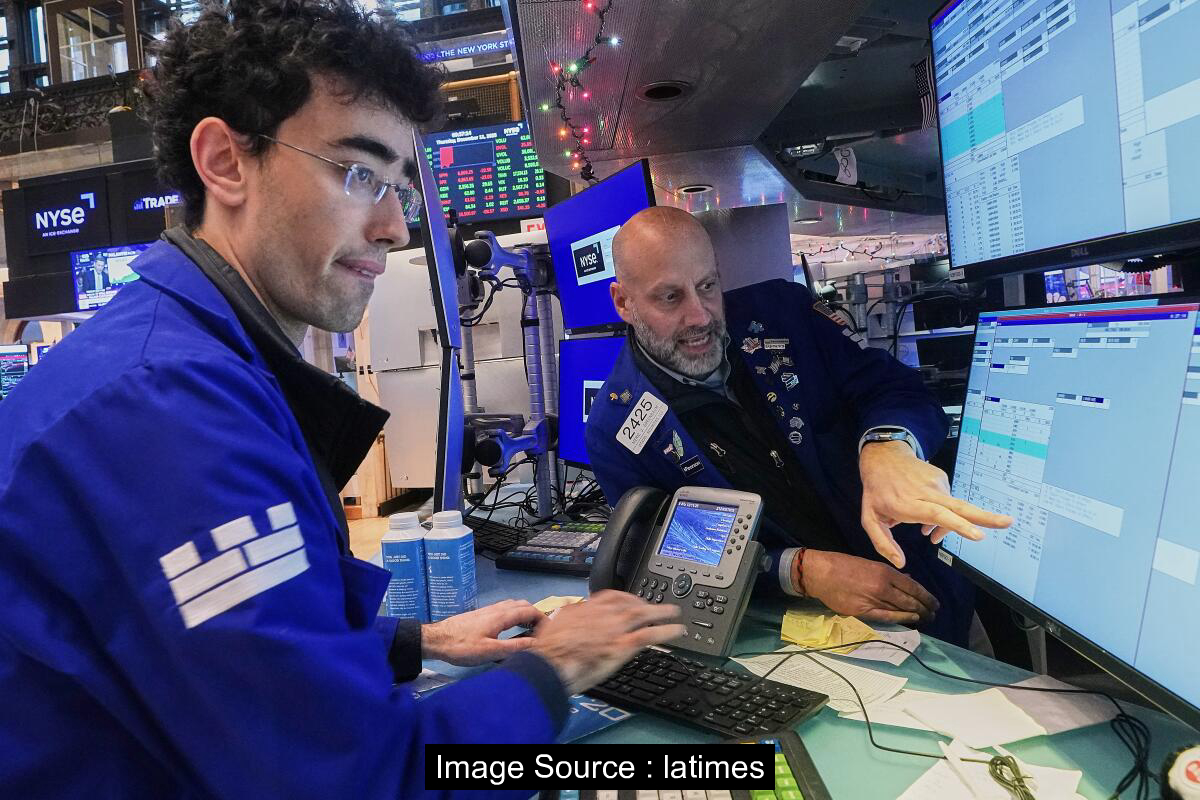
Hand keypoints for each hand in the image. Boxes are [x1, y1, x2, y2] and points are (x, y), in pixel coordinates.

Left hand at [421, 599, 545, 665]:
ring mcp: (488, 610)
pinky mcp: (481, 615)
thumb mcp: (491, 651)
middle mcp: (497, 609)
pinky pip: (504, 609)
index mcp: (501, 616)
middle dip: (535, 615)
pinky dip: (514, 615)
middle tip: (541, 631)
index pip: (529, 610)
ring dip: (524, 614)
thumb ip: (514, 646)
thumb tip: (536, 644)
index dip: (543, 619)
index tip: (550, 631)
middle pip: (522, 604)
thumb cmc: (463, 647)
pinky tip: (510, 628)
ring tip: (529, 629)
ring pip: (512, 605)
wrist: (436, 639)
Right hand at [530, 590, 684, 694]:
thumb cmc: (547, 652)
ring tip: (674, 613)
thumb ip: (566, 616)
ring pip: (644, 615)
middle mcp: (603, 613)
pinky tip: (677, 631)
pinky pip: (650, 634)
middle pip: (631, 603)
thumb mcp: (553, 625)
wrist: (548, 665)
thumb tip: (567, 610)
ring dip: (662, 612)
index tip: (631, 600)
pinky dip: (666, 631)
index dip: (624, 597)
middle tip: (657, 606)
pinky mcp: (622, 645)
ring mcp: (614, 628)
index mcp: (586, 608)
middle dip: (646, 603)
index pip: (610, 596)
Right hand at [801, 549, 938, 625]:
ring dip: (916, 615)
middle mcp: (882, 586)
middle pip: (910, 600)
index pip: (912, 587)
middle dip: (925, 608)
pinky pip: (886, 617)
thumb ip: (890, 575)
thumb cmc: (845, 565)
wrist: (822, 573)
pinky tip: (911, 620)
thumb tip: (908, 580)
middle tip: (934, 613)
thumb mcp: (871, 564)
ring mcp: (873, 600)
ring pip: (900, 609)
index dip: (926, 597)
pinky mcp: (863, 611)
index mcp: (885, 572)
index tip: (935, 603)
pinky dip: (900, 618)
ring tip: (926, 619)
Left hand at [859, 440, 1011, 567]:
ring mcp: (936, 483)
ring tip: (928, 534)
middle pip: (959, 507)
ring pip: (953, 510)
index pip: (937, 514)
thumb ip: (883, 543)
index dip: (958, 525)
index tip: (977, 534)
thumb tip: (901, 563)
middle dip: (985, 517)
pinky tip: (928, 516)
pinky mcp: (942, 477)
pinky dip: (944, 513)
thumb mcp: (869, 518)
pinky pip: (948, 501)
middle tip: (1008, 523)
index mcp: (908, 504)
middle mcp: (926, 492)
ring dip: (948, 526)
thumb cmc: (876, 491)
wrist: (883, 456)